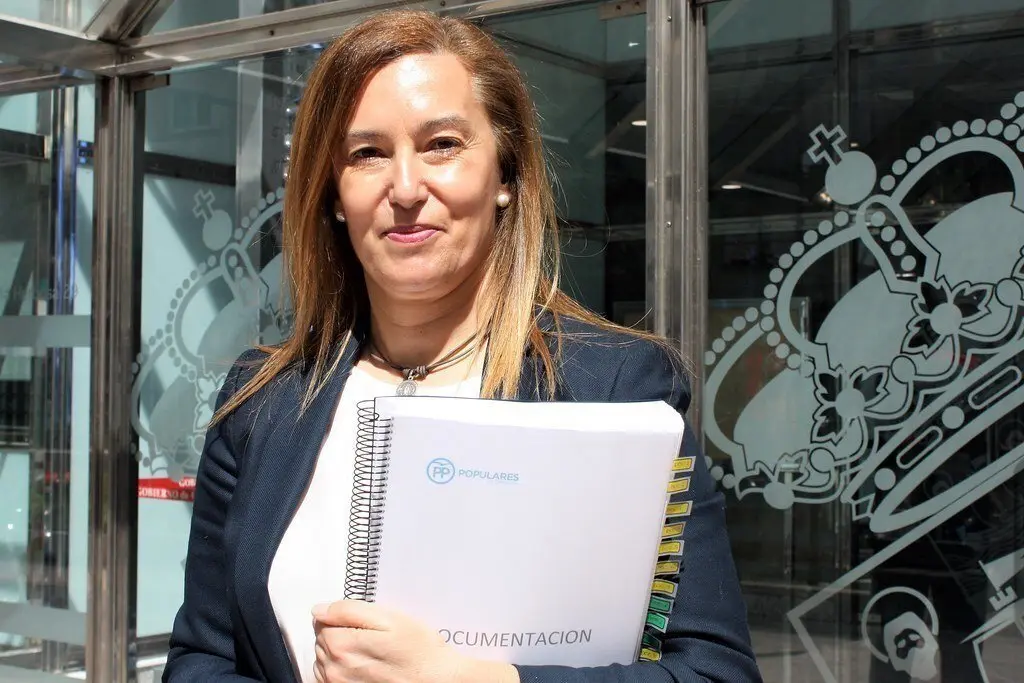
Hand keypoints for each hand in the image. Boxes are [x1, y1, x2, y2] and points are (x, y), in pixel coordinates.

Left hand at [311, 600, 519, 682]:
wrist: (437, 680)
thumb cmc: (419, 651)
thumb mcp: (389, 619)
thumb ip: (349, 611)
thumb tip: (320, 609)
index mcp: (342, 645)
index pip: (321, 620)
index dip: (340, 614)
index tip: (361, 618)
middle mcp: (335, 669)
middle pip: (321, 639)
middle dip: (339, 631)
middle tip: (369, 633)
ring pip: (323, 659)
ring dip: (338, 651)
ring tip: (368, 650)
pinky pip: (328, 677)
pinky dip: (339, 669)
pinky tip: (362, 665)